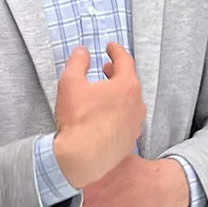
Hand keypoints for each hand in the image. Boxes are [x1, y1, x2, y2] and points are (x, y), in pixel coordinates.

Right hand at [52, 43, 145, 189]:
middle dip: (117, 72)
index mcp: (127, 87)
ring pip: (129, 102)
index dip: (116, 51)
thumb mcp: (70, 83)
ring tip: (104, 93)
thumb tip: (82, 52)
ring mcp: (135, 125)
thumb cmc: (77, 120)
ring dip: (118, 94)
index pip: (125, 61)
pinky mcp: (129, 141)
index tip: (110, 47)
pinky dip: (117, 113)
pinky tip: (105, 116)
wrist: (82, 160)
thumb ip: (77, 62)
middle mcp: (137, 105)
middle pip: (130, 82)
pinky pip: (126, 120)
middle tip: (106, 68)